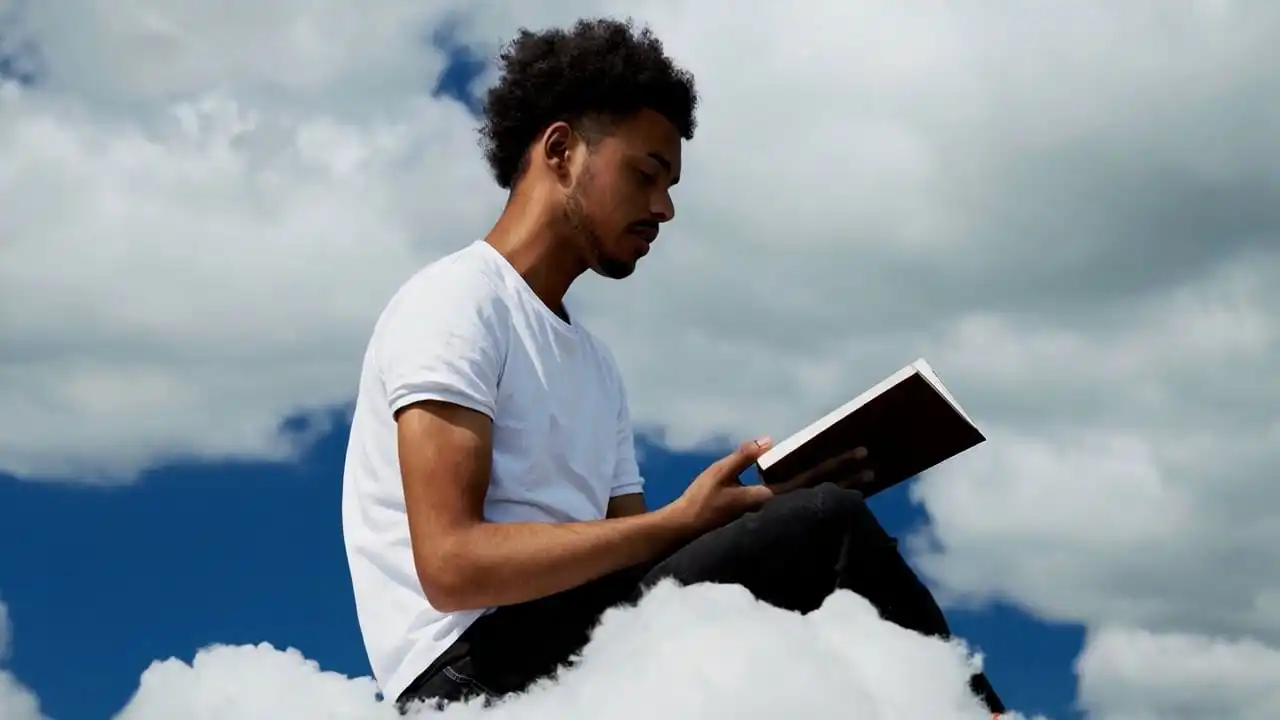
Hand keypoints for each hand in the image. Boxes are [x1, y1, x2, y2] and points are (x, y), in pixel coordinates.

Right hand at [669, 438, 872, 534]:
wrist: (687, 531)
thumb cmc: (700, 500)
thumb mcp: (719, 472)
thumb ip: (744, 456)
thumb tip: (770, 440)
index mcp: (770, 496)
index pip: (812, 477)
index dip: (837, 464)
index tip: (860, 454)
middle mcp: (778, 507)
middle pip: (821, 490)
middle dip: (848, 478)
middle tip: (872, 466)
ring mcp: (775, 515)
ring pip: (814, 499)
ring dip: (838, 489)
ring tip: (862, 483)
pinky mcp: (768, 518)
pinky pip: (801, 504)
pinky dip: (820, 496)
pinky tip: (829, 493)